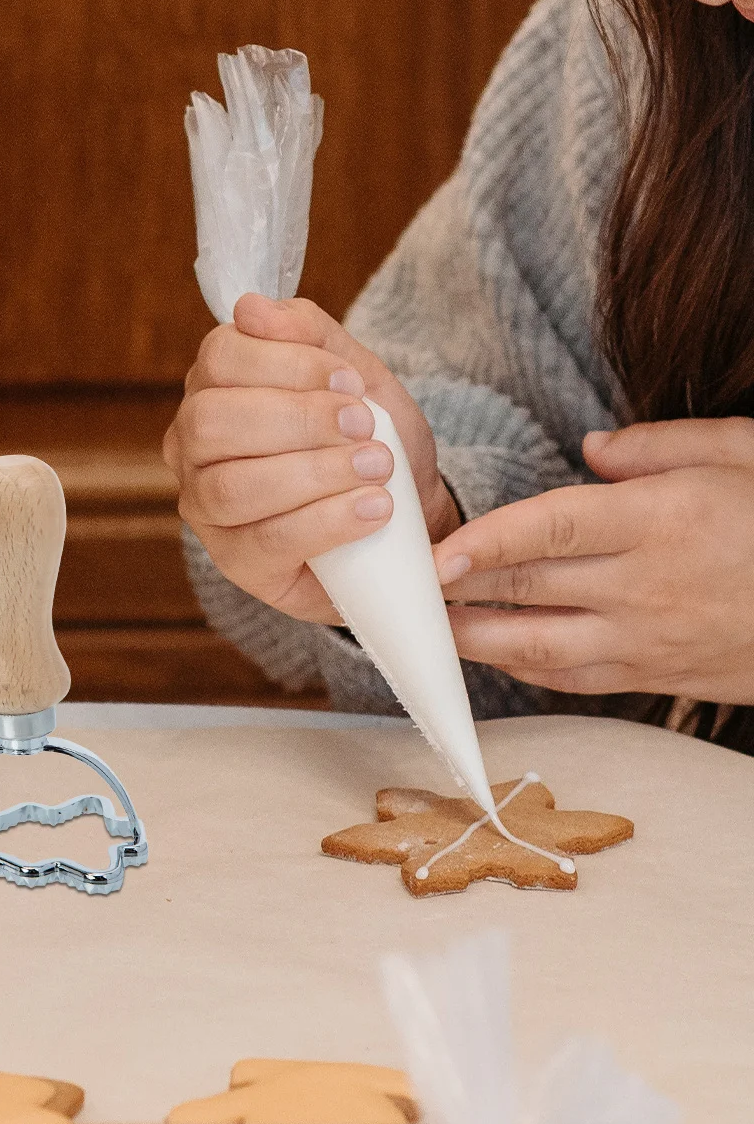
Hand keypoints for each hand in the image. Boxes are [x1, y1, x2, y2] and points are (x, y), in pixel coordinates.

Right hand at [163, 295, 458, 622]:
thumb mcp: (352, 375)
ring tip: (377, 469)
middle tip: (362, 425)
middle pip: (212, 422)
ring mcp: (206, 509)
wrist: (403, 514)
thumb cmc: (365, 439)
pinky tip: (372, 509)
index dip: (289, 364)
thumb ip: (308, 334)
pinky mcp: (236, 562)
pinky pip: (266, 541)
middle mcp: (193, 448)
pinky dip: (327, 521)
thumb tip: (249, 307)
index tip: (348, 381)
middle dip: (296, 419)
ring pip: (232, 486)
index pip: (221, 358)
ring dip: (315, 472)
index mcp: (213, 388)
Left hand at [435, 419, 753, 699]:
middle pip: (528, 590)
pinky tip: (487, 650)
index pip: (551, 531)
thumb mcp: (744, 452)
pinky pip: (570, 678)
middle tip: (404, 583)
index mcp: (663, 520)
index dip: (484, 543)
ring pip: (536, 647)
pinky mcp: (653, 677)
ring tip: (423, 624)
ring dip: (471, 638)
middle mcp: (646, 585)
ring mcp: (647, 640)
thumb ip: (659, 445)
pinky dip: (520, 667)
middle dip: (456, 590)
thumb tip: (589, 447)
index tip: (434, 552)